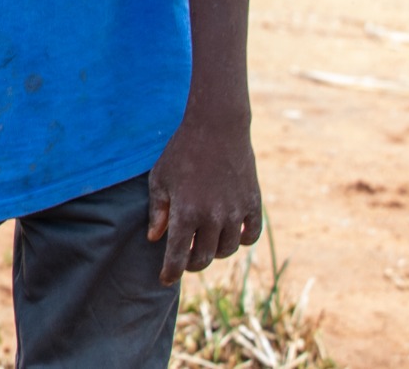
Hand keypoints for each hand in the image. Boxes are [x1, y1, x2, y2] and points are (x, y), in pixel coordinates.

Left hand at [146, 113, 261, 283]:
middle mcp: (212, 217)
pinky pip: (249, 236)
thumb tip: (155, 238)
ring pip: (227, 250)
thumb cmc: (182, 152)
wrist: (217, 127)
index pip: (178, 254)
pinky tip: (229, 233)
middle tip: (184, 258)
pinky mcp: (253, 204)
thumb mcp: (160, 179)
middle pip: (204, 257)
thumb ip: (158, 211)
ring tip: (205, 241)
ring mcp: (235, 212)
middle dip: (192, 263)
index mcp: (186, 212)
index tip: (165, 279)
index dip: (171, 272)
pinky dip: (240, 240)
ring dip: (215, 251)